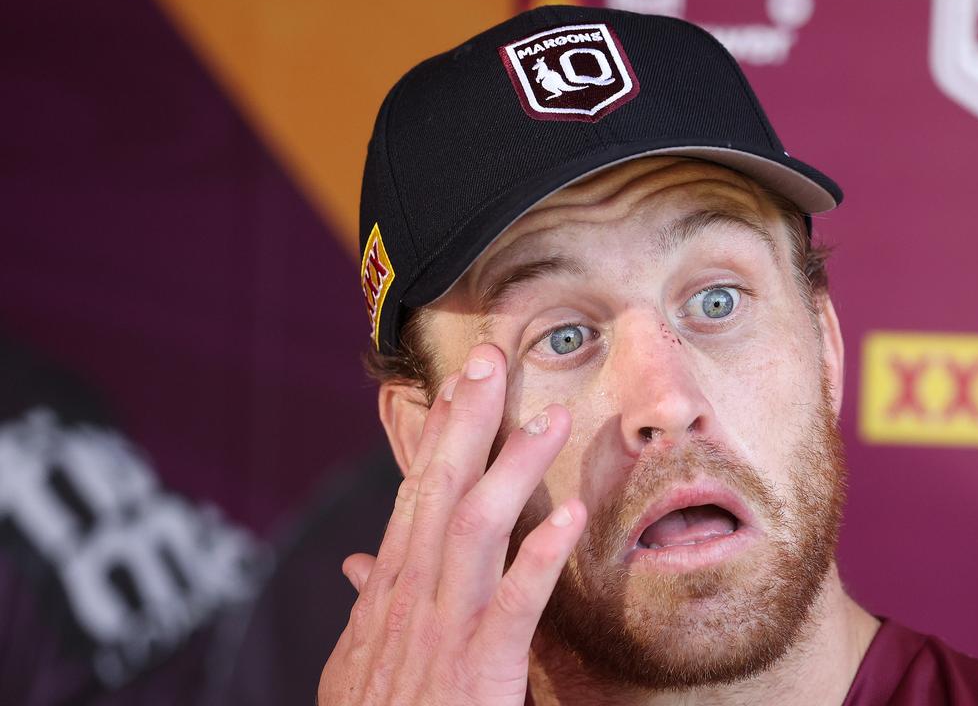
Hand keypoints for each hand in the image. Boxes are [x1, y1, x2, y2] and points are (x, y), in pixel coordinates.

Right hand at [318, 344, 585, 704]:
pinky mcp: (478, 668)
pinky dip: (539, 558)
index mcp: (392, 591)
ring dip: (511, 469)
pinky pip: (513, 604)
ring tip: (547, 420)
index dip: (438, 435)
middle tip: (492, 358)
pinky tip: (570, 517)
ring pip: (475, 530)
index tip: (460, 383)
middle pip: (438, 490)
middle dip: (465, 421)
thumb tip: (357, 564)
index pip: (417, 494)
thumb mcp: (358, 662)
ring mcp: (442, 630)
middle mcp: (411, 597)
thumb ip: (367, 607)